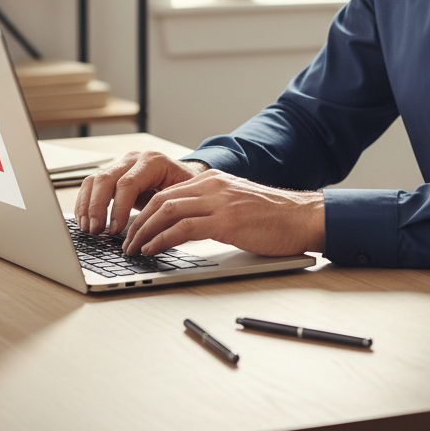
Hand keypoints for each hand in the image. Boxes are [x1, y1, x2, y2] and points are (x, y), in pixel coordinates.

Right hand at [74, 150, 207, 234]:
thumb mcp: (183, 197)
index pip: (128, 183)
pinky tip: (84, 220)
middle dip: (98, 207)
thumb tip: (152, 237)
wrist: (185, 174)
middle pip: (107, 178)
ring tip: (88, 229)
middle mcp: (134, 159)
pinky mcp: (113, 173)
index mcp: (154, 162)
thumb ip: (168, 211)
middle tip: (97, 231)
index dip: (119, 208)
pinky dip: (84, 202)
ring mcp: (121, 164)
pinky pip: (92, 184)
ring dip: (87, 205)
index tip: (115, 230)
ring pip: (95, 179)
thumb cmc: (185, 188)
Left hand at [123, 169, 324, 257]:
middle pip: (161, 200)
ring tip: (133, 249)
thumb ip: (211, 208)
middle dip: (138, 223)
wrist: (303, 217)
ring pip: (167, 211)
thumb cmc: (274, 217)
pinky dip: (162, 239)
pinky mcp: (226, 221)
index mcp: (213, 180)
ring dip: (144, 232)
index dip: (144, 211)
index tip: (133, 229)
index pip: (167, 192)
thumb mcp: (236, 204)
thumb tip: (183, 228)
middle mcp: (212, 185)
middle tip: (126, 242)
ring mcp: (219, 201)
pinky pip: (183, 228)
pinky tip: (152, 250)